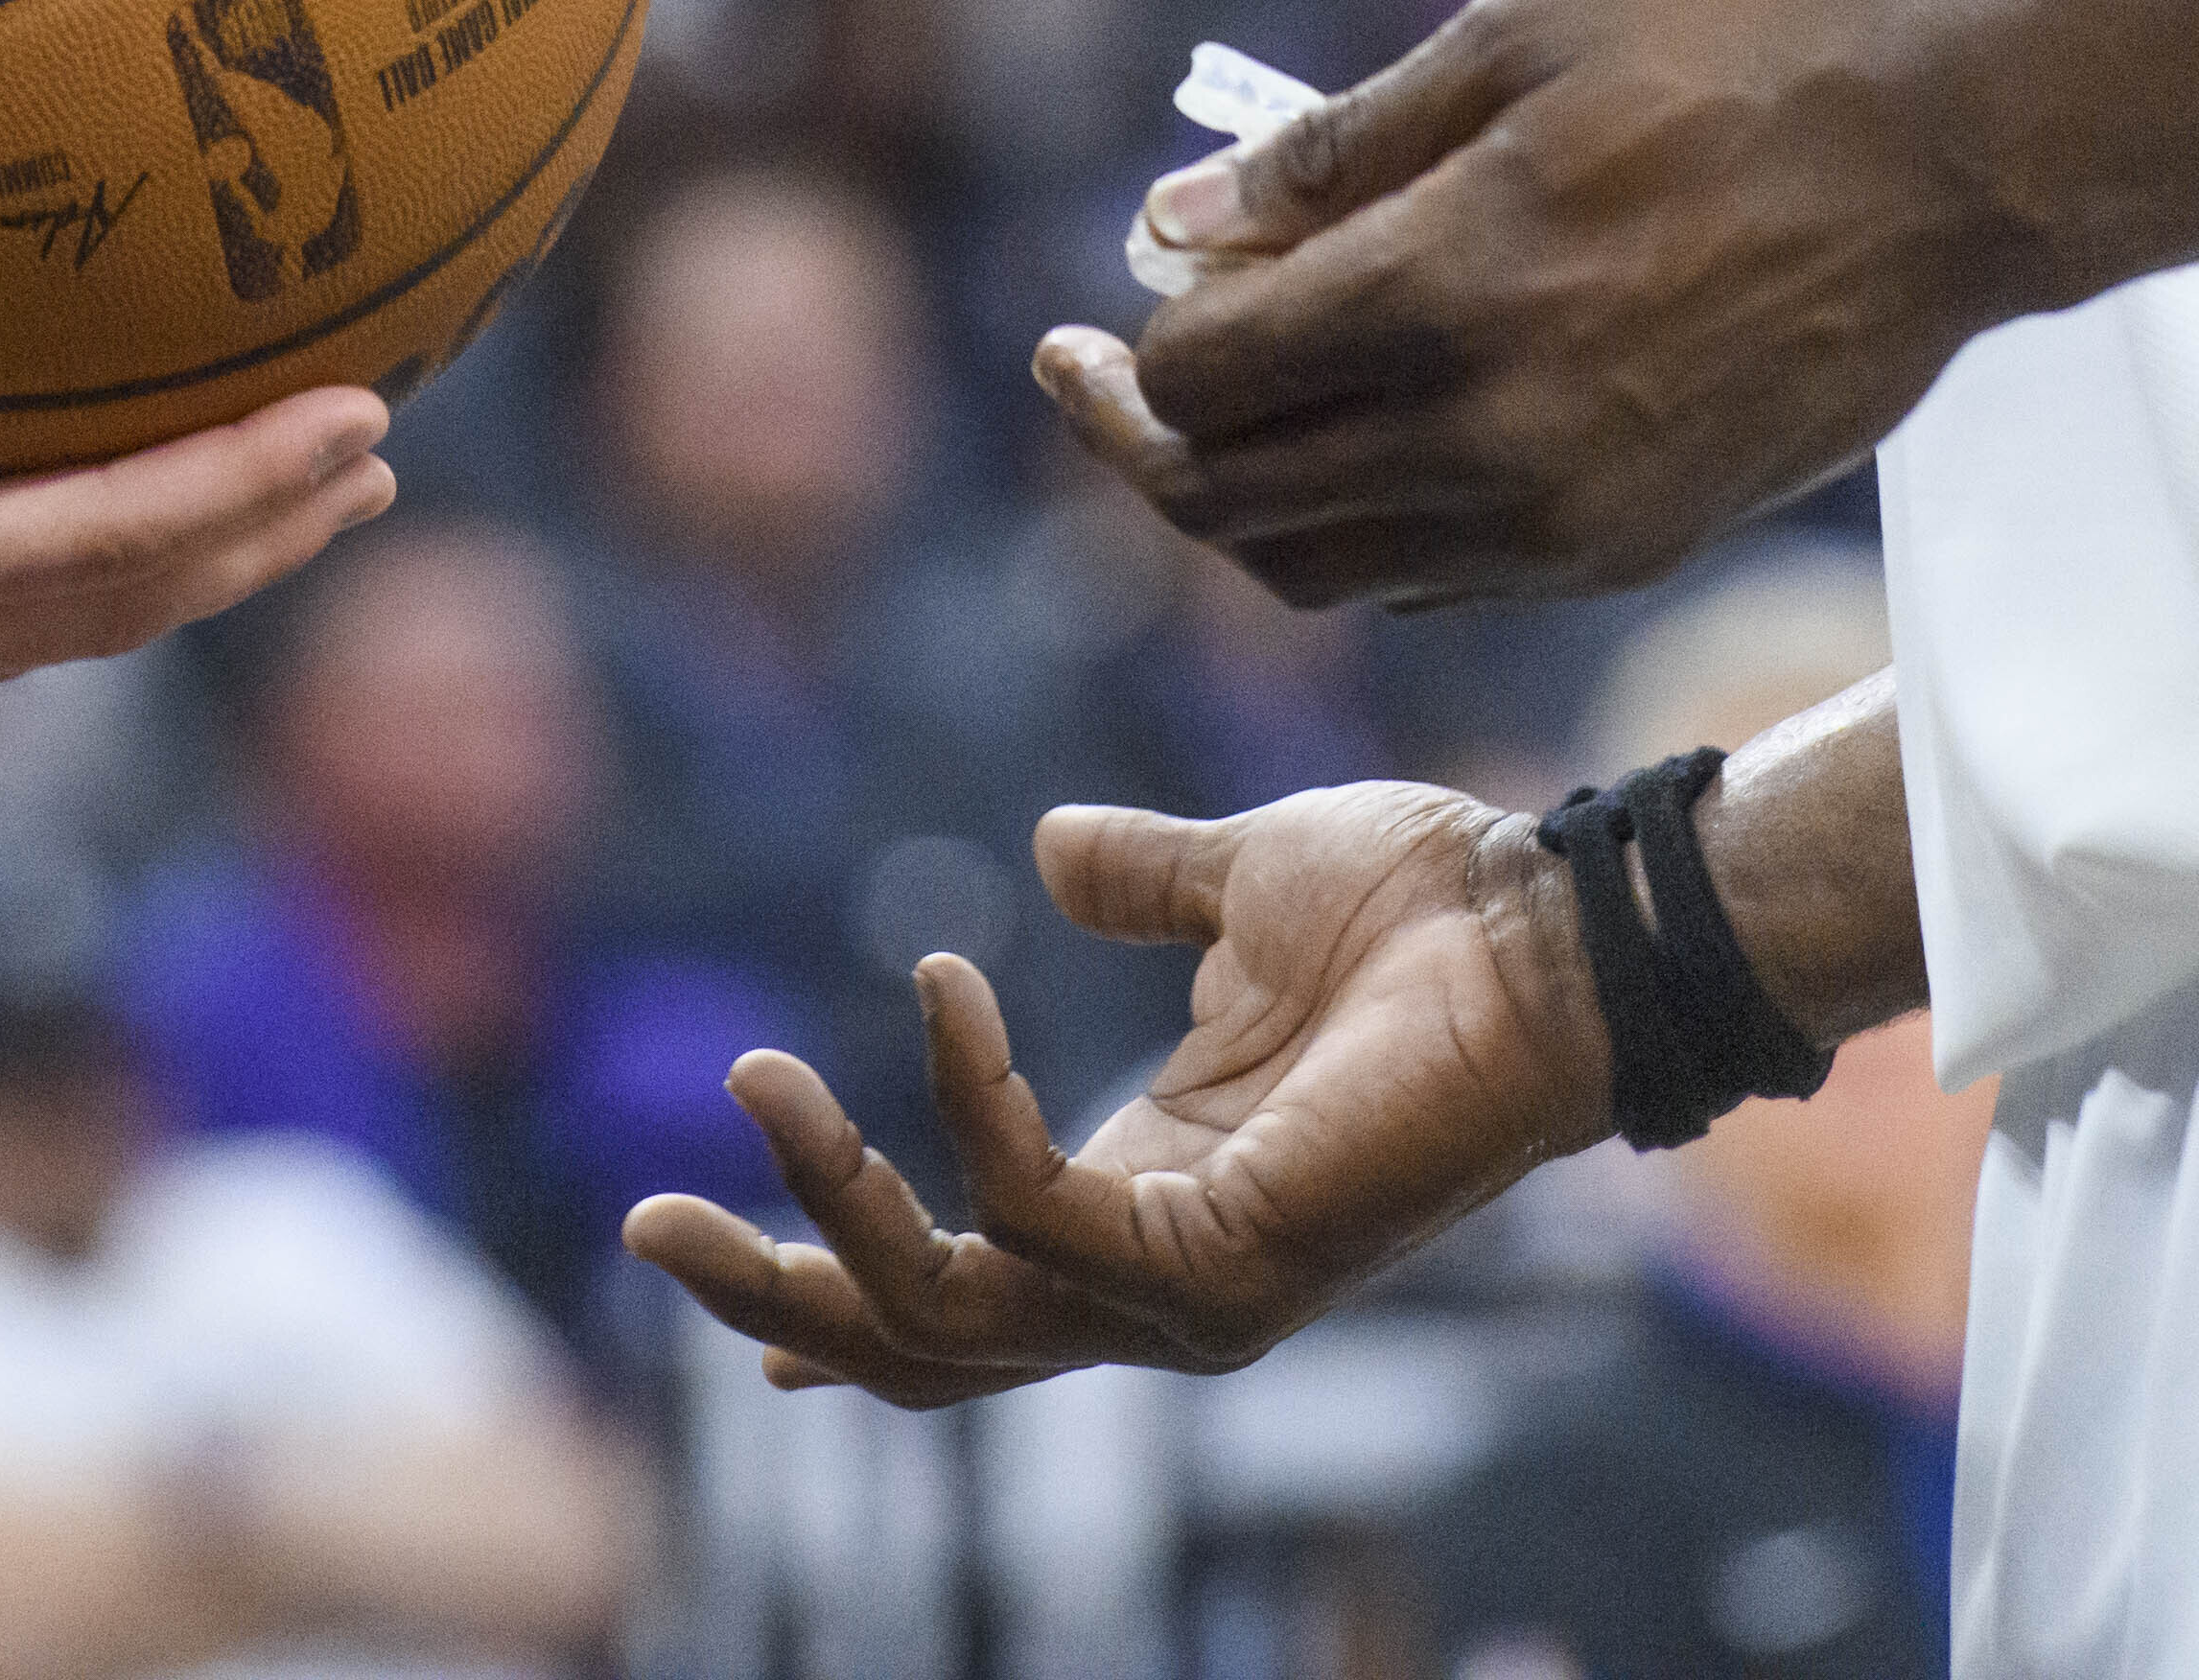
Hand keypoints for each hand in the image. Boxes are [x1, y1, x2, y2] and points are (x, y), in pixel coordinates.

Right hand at [0, 164, 393, 772]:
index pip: (120, 541)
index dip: (252, 485)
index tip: (368, 425)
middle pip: (124, 605)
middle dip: (257, 536)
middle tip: (372, 472)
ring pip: (58, 625)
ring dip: (177, 566)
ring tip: (265, 506)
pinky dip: (66, 572)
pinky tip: (46, 519)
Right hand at [623, 782, 1607, 1402]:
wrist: (1554, 925)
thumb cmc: (1436, 910)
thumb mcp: (1242, 883)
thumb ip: (1143, 878)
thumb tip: (1057, 844)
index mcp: (1149, 1196)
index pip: (969, 1293)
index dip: (844, 1291)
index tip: (730, 1288)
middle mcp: (1159, 1276)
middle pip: (925, 1353)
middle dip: (776, 1295)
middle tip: (645, 1221)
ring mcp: (1193, 1293)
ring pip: (949, 1313)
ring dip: (831, 1199)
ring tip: (756, 1074)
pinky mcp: (1222, 1265)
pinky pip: (1035, 1210)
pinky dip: (967, 1105)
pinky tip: (945, 989)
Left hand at [1048, 0, 2043, 605]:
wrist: (1951, 165)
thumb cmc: (1734, 62)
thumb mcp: (1516, 43)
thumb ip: (1330, 150)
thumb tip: (1171, 221)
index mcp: (1448, 287)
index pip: (1204, 380)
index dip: (1130, 351)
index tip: (1107, 303)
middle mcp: (1492, 432)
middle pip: (1234, 502)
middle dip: (1141, 443)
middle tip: (1099, 376)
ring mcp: (1564, 515)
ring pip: (1320, 567)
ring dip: (1240, 501)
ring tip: (1222, 412)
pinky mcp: (1627, 549)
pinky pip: (1432, 579)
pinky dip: (1356, 528)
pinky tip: (1354, 435)